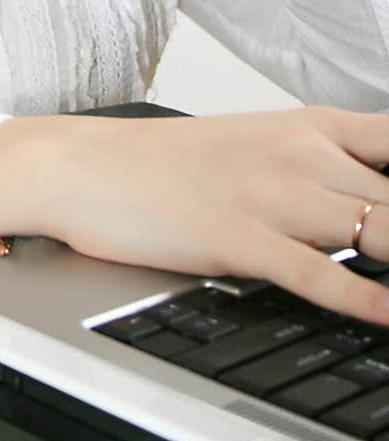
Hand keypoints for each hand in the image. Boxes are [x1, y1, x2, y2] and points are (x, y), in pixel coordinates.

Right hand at [0, 106, 388, 324]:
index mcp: (306, 127)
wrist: (81, 165)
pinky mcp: (239, 237)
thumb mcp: (252, 145)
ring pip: (379, 230)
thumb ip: (315, 166)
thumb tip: (372, 200)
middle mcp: (299, 154)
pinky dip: (364, 300)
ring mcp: (271, 196)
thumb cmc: (160, 163)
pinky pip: (318, 273)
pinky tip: (385, 313)